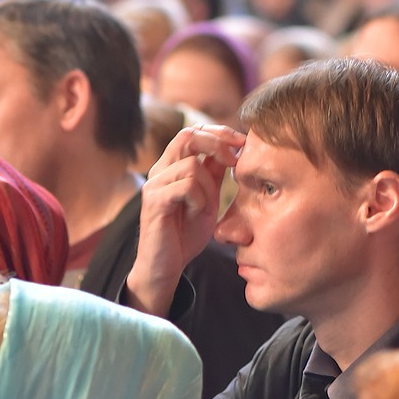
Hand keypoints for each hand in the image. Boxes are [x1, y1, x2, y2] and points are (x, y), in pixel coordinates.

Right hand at [126, 125, 245, 316]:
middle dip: (218, 144)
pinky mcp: (154, 201)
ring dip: (209, 186)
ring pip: (191, 165)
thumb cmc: (185, 234)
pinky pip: (186, 186)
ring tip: (206, 207)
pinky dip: (199, 199)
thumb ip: (214, 175)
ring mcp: (154, 184)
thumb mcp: (207, 200)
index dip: (220, 133)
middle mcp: (160, 170)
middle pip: (188, 135)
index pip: (194, 132)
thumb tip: (232, 150)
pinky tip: (197, 213)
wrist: (165, 267)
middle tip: (236, 160)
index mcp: (172, 166)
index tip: (244, 143)